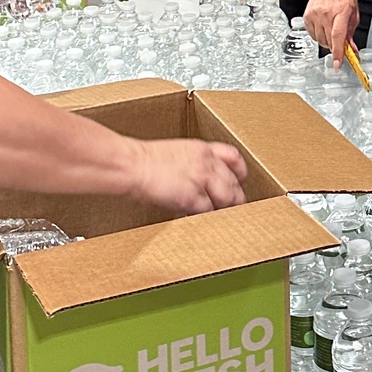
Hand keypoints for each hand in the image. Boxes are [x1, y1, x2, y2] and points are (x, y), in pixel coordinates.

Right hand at [126, 136, 248, 212]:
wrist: (131, 164)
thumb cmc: (143, 160)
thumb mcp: (175, 152)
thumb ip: (191, 163)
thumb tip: (197, 180)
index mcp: (202, 148)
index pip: (234, 158)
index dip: (240, 173)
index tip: (240, 182)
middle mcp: (206, 162)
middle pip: (234, 182)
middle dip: (236, 197)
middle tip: (234, 207)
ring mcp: (201, 179)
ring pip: (228, 198)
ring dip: (227, 210)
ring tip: (224, 218)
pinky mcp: (192, 197)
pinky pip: (210, 211)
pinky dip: (210, 218)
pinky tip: (207, 222)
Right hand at [304, 0, 358, 63]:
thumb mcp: (353, 13)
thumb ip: (351, 33)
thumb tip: (351, 50)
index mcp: (341, 12)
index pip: (337, 36)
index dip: (338, 53)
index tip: (337, 64)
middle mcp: (326, 13)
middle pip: (328, 41)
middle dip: (335, 46)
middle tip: (339, 41)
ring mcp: (315, 14)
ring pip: (319, 40)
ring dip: (327, 41)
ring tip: (331, 30)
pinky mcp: (307, 15)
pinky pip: (312, 34)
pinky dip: (318, 35)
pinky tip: (323, 27)